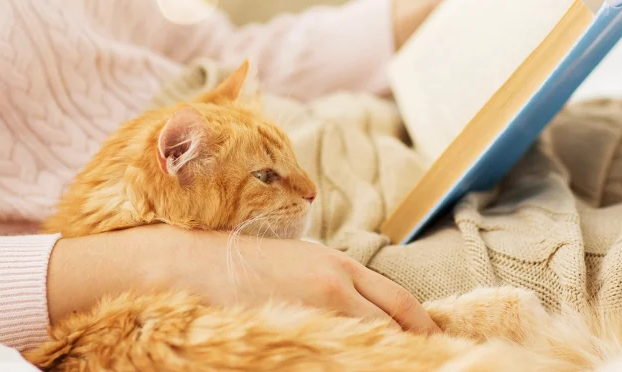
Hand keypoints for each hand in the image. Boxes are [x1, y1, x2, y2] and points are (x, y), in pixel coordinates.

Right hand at [48, 224, 437, 332]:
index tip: (435, 345)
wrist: (186, 264)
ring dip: (381, 359)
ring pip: (367, 347)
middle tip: (428, 365)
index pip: (402, 303)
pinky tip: (345, 364)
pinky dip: (346, 363)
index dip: (424, 329)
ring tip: (392, 365)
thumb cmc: (240, 261)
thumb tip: (366, 312)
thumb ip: (336, 283)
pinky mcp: (287, 335)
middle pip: (393, 328)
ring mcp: (312, 313)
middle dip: (411, 350)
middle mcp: (335, 287)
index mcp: (339, 267)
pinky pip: (329, 357)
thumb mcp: (298, 261)